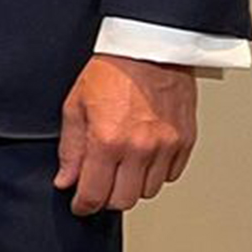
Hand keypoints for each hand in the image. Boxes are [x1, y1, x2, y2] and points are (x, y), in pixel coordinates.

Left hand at [54, 54, 197, 214]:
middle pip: (123, 201)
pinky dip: (156, 172)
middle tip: (100, 184)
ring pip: (148, 191)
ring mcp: (166, 146)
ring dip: (132, 185)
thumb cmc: (112, 69)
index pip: (94, 194)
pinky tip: (144, 156)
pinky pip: (170, 175)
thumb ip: (71, 149)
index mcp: (108, 140)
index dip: (83, 205)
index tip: (80, 204)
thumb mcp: (77, 105)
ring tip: (123, 164)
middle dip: (107, 197)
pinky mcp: (185, 141)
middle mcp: (140, 148)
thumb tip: (66, 180)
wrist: (150, 46)